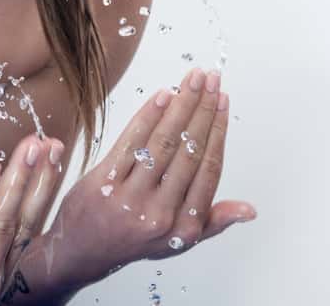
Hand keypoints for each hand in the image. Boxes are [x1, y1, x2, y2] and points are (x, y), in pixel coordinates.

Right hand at [0, 133, 65, 305]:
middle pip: (2, 232)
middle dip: (17, 185)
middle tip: (31, 147)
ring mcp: (2, 283)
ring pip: (24, 231)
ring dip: (38, 187)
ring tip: (49, 149)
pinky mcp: (13, 273)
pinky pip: (31, 233)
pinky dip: (42, 199)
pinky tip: (51, 172)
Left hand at [36, 68, 255, 286]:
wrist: (80, 250)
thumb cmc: (133, 240)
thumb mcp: (177, 242)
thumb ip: (212, 221)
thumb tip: (249, 210)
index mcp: (184, 227)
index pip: (208, 170)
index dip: (218, 131)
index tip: (223, 102)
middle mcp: (160, 213)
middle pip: (189, 151)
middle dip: (203, 109)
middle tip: (212, 79)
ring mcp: (131, 197)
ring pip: (163, 143)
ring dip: (181, 105)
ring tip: (193, 79)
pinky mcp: (105, 182)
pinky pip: (132, 143)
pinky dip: (149, 116)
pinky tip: (163, 95)